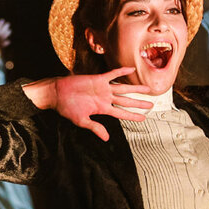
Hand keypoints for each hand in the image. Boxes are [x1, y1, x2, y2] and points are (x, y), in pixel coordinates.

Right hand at [26, 67, 152, 141]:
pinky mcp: (97, 79)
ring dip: (135, 88)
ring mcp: (102, 88)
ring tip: (147, 89)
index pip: (121, 113)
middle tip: (151, 105)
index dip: (132, 116)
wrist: (57, 93)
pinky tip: (131, 70)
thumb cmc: (67, 108)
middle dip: (138, 103)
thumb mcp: (81, 121)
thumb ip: (95, 127)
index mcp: (102, 109)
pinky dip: (121, 72)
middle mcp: (105, 98)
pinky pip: (112, 75)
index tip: (143, 119)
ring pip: (123, 88)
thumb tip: (107, 138)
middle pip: (126, 101)